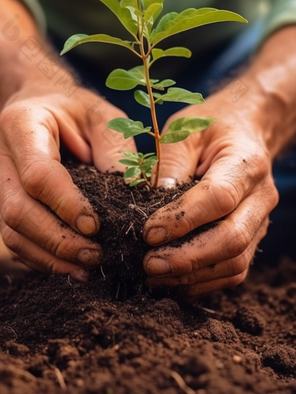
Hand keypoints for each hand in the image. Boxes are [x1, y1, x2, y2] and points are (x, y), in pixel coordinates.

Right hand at [0, 82, 134, 279]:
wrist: (39, 105)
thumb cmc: (74, 108)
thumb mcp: (101, 114)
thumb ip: (116, 147)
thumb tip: (130, 194)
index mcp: (20, 125)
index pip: (38, 175)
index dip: (66, 205)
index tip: (96, 226)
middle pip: (18, 211)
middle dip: (58, 241)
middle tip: (96, 255)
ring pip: (11, 233)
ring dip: (49, 257)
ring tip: (87, 268)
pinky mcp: (0, 203)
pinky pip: (13, 240)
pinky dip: (41, 259)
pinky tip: (69, 266)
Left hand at [142, 89, 278, 296]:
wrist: (245, 130)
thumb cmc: (211, 126)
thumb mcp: (184, 131)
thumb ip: (169, 165)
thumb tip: (151, 207)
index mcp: (245, 162)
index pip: (218, 198)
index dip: (182, 220)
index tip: (148, 232)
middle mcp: (261, 196)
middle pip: (232, 239)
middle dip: (187, 258)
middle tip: (148, 263)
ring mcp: (261, 220)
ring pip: (236, 262)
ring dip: (193, 276)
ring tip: (155, 275)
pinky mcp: (252, 236)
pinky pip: (234, 270)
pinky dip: (204, 282)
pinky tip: (174, 280)